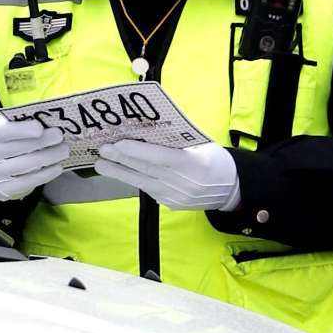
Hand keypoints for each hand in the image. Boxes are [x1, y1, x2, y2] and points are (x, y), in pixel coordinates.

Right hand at [0, 112, 69, 202]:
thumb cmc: (1, 141)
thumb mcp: (1, 127)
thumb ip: (17, 122)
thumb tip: (47, 120)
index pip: (2, 131)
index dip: (21, 129)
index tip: (40, 128)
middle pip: (17, 148)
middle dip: (42, 141)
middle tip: (60, 136)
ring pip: (25, 165)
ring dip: (48, 157)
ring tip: (64, 150)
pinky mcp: (1, 190)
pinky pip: (27, 182)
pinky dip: (45, 174)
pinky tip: (57, 167)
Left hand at [102, 130, 240, 212]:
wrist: (231, 190)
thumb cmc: (217, 161)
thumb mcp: (204, 145)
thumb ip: (179, 140)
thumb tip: (149, 128)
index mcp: (194, 164)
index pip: (161, 157)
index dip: (139, 152)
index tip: (119, 144)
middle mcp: (183, 183)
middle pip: (147, 170)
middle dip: (122, 160)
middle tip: (102, 150)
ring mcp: (175, 196)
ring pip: (143, 182)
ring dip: (120, 172)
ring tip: (100, 164)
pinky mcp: (170, 203)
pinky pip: (148, 189)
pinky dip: (133, 179)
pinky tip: (118, 171)